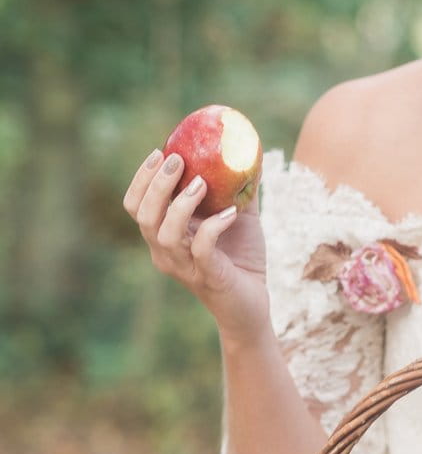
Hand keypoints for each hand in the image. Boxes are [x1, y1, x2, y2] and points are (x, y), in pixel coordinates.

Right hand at [122, 148, 269, 341]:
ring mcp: (185, 267)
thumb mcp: (239, 215)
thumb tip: (247, 148)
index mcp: (164, 235)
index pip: (135, 205)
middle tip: (176, 160)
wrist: (253, 305)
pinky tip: (231, 213)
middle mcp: (166, 252)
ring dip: (181, 204)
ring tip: (202, 183)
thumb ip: (238, 186)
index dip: (141, 178)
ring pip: (165, 233)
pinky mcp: (208, 277)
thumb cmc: (242, 258)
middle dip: (157, 185)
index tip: (159, 152)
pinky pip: (201, 249)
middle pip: (143, 216)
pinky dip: (213, 227)